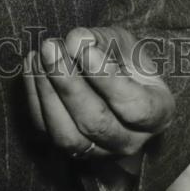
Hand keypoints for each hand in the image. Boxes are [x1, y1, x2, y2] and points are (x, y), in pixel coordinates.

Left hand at [23, 25, 174, 159]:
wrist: (111, 76)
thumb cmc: (123, 59)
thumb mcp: (123, 42)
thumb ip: (103, 40)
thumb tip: (76, 40)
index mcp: (157, 114)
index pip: (134, 107)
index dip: (106, 78)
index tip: (83, 49)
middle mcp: (131, 141)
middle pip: (96, 123)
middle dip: (68, 83)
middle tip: (51, 47)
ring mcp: (98, 150)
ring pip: (68, 135)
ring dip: (48, 92)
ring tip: (40, 56)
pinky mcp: (68, 147)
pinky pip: (45, 129)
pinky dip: (34, 96)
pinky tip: (32, 64)